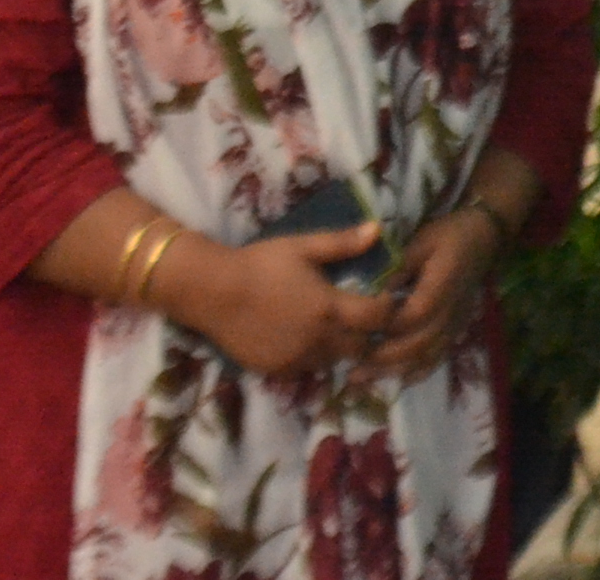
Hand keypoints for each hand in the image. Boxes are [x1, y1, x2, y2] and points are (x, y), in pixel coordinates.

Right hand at [168, 224, 400, 379]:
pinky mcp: (276, 370)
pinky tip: (304, 339)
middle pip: (360, 347)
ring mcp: (296, 358)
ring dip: (339, 347)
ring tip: (332, 328)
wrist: (212, 291)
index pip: (377, 318)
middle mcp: (317, 338)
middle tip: (361, 318)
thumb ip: (342, 242)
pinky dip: (312, 358)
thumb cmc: (259, 263)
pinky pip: (306, 370)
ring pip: (333, 361)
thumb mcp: (302, 247)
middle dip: (366, 334)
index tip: (383, 299)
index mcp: (328, 307)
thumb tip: (378, 230)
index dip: (386, 309)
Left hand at [367, 207, 503, 383]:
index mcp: (444, 284)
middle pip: (420, 343)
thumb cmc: (449, 234)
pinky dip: (415, 372)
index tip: (357, 330)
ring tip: (363, 378)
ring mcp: (457, 323)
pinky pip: (437, 357)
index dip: (387, 325)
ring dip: (395, 370)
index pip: (415, 314)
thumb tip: (371, 291)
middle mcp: (453, 310)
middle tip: (351, 365)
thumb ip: (398, 266)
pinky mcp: (456, 329)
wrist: (484, 237)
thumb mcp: (421, 241)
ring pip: (427, 356)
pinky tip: (393, 378)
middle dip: (384, 357)